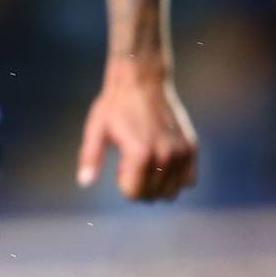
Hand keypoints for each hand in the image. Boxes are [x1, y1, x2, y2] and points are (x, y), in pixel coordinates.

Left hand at [77, 61, 197, 199]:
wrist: (142, 80)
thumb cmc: (115, 105)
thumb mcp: (96, 128)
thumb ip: (90, 157)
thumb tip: (84, 182)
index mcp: (140, 153)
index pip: (134, 194)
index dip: (123, 183)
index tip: (120, 164)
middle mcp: (165, 155)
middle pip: (152, 196)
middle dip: (138, 185)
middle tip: (132, 161)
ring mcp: (181, 152)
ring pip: (171, 192)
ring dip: (157, 185)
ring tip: (147, 161)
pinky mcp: (191, 147)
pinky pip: (188, 180)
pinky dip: (176, 179)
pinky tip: (163, 162)